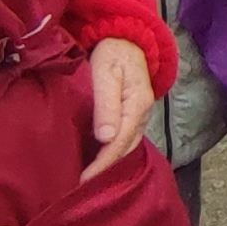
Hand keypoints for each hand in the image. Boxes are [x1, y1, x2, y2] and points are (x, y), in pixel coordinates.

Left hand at [81, 37, 153, 183]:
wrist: (129, 37)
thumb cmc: (113, 52)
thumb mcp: (106, 73)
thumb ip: (106, 104)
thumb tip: (105, 138)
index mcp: (138, 104)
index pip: (120, 142)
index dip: (103, 163)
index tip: (85, 179)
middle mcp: (143, 113)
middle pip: (126, 148)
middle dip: (107, 169)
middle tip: (83, 188)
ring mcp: (141, 114)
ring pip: (128, 146)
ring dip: (111, 163)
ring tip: (90, 179)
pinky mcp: (135, 114)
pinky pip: (127, 139)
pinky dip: (114, 153)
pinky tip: (101, 160)